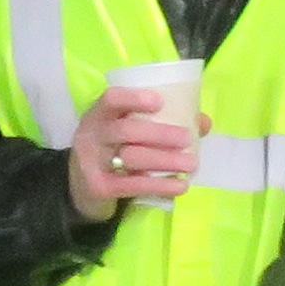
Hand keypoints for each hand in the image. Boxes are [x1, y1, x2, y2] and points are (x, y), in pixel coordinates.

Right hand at [65, 84, 200, 220]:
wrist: (81, 187)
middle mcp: (92, 134)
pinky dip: (160, 185)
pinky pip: (132, 185)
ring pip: (131, 157)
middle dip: (160, 134)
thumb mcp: (127, 133)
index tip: (160, 102)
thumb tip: (202, 122)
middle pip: (125, 130)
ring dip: (165, 160)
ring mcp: (93, 162)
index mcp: (100, 114)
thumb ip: (162, 123)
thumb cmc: (113, 150)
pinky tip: (180, 186)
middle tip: (187, 139)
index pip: (111, 99)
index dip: (134, 98)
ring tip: (191, 164)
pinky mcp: (100, 187)